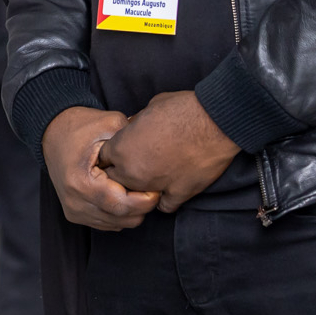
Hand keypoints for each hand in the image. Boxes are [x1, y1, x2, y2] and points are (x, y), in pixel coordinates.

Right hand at [42, 107, 158, 230]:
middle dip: (142, 206)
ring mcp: (74, 211)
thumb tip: (155, 154)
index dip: (147, 200)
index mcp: (82, 182)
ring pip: (118, 224)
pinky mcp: (75, 215)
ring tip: (133, 187)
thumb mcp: (108, 123)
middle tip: (149, 185)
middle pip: (123, 218)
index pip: (124, 205)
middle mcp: (75, 202)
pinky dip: (119, 212)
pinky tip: (120, 192)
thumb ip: (132, 137)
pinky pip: (108, 223)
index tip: (157, 186)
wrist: (52, 133)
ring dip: (131, 210)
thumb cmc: (80, 127)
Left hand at [96, 91, 241, 212]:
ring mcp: (155, 186)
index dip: (111, 154)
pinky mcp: (178, 194)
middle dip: (121, 172)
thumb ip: (135, 124)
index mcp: (121, 148)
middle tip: (135, 163)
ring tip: (151, 175)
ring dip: (141, 187)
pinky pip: (164, 206)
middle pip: (115, 180)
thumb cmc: (181, 109)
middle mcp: (133, 172)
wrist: (213, 122)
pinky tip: (168, 188)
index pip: (102, 159)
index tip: (119, 152)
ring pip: (136, 196)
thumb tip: (132, 128)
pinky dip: (165, 198)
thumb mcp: (148, 108)